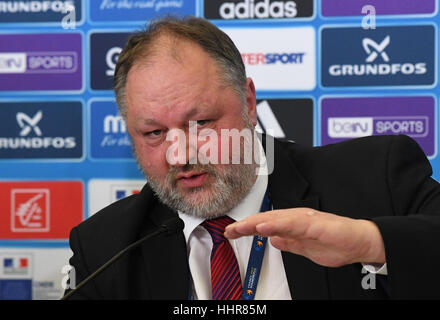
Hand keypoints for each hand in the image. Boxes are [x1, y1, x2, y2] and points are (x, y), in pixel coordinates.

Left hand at [224, 208, 385, 267]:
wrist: (360, 241)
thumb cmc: (335, 243)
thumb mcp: (304, 247)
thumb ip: (288, 242)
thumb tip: (272, 240)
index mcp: (293, 224)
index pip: (265, 224)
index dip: (247, 228)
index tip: (232, 232)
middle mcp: (296, 218)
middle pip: (266, 218)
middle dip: (246, 224)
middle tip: (229, 230)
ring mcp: (305, 219)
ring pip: (276, 219)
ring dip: (257, 222)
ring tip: (242, 227)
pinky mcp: (315, 224)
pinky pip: (293, 224)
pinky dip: (278, 224)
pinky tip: (266, 227)